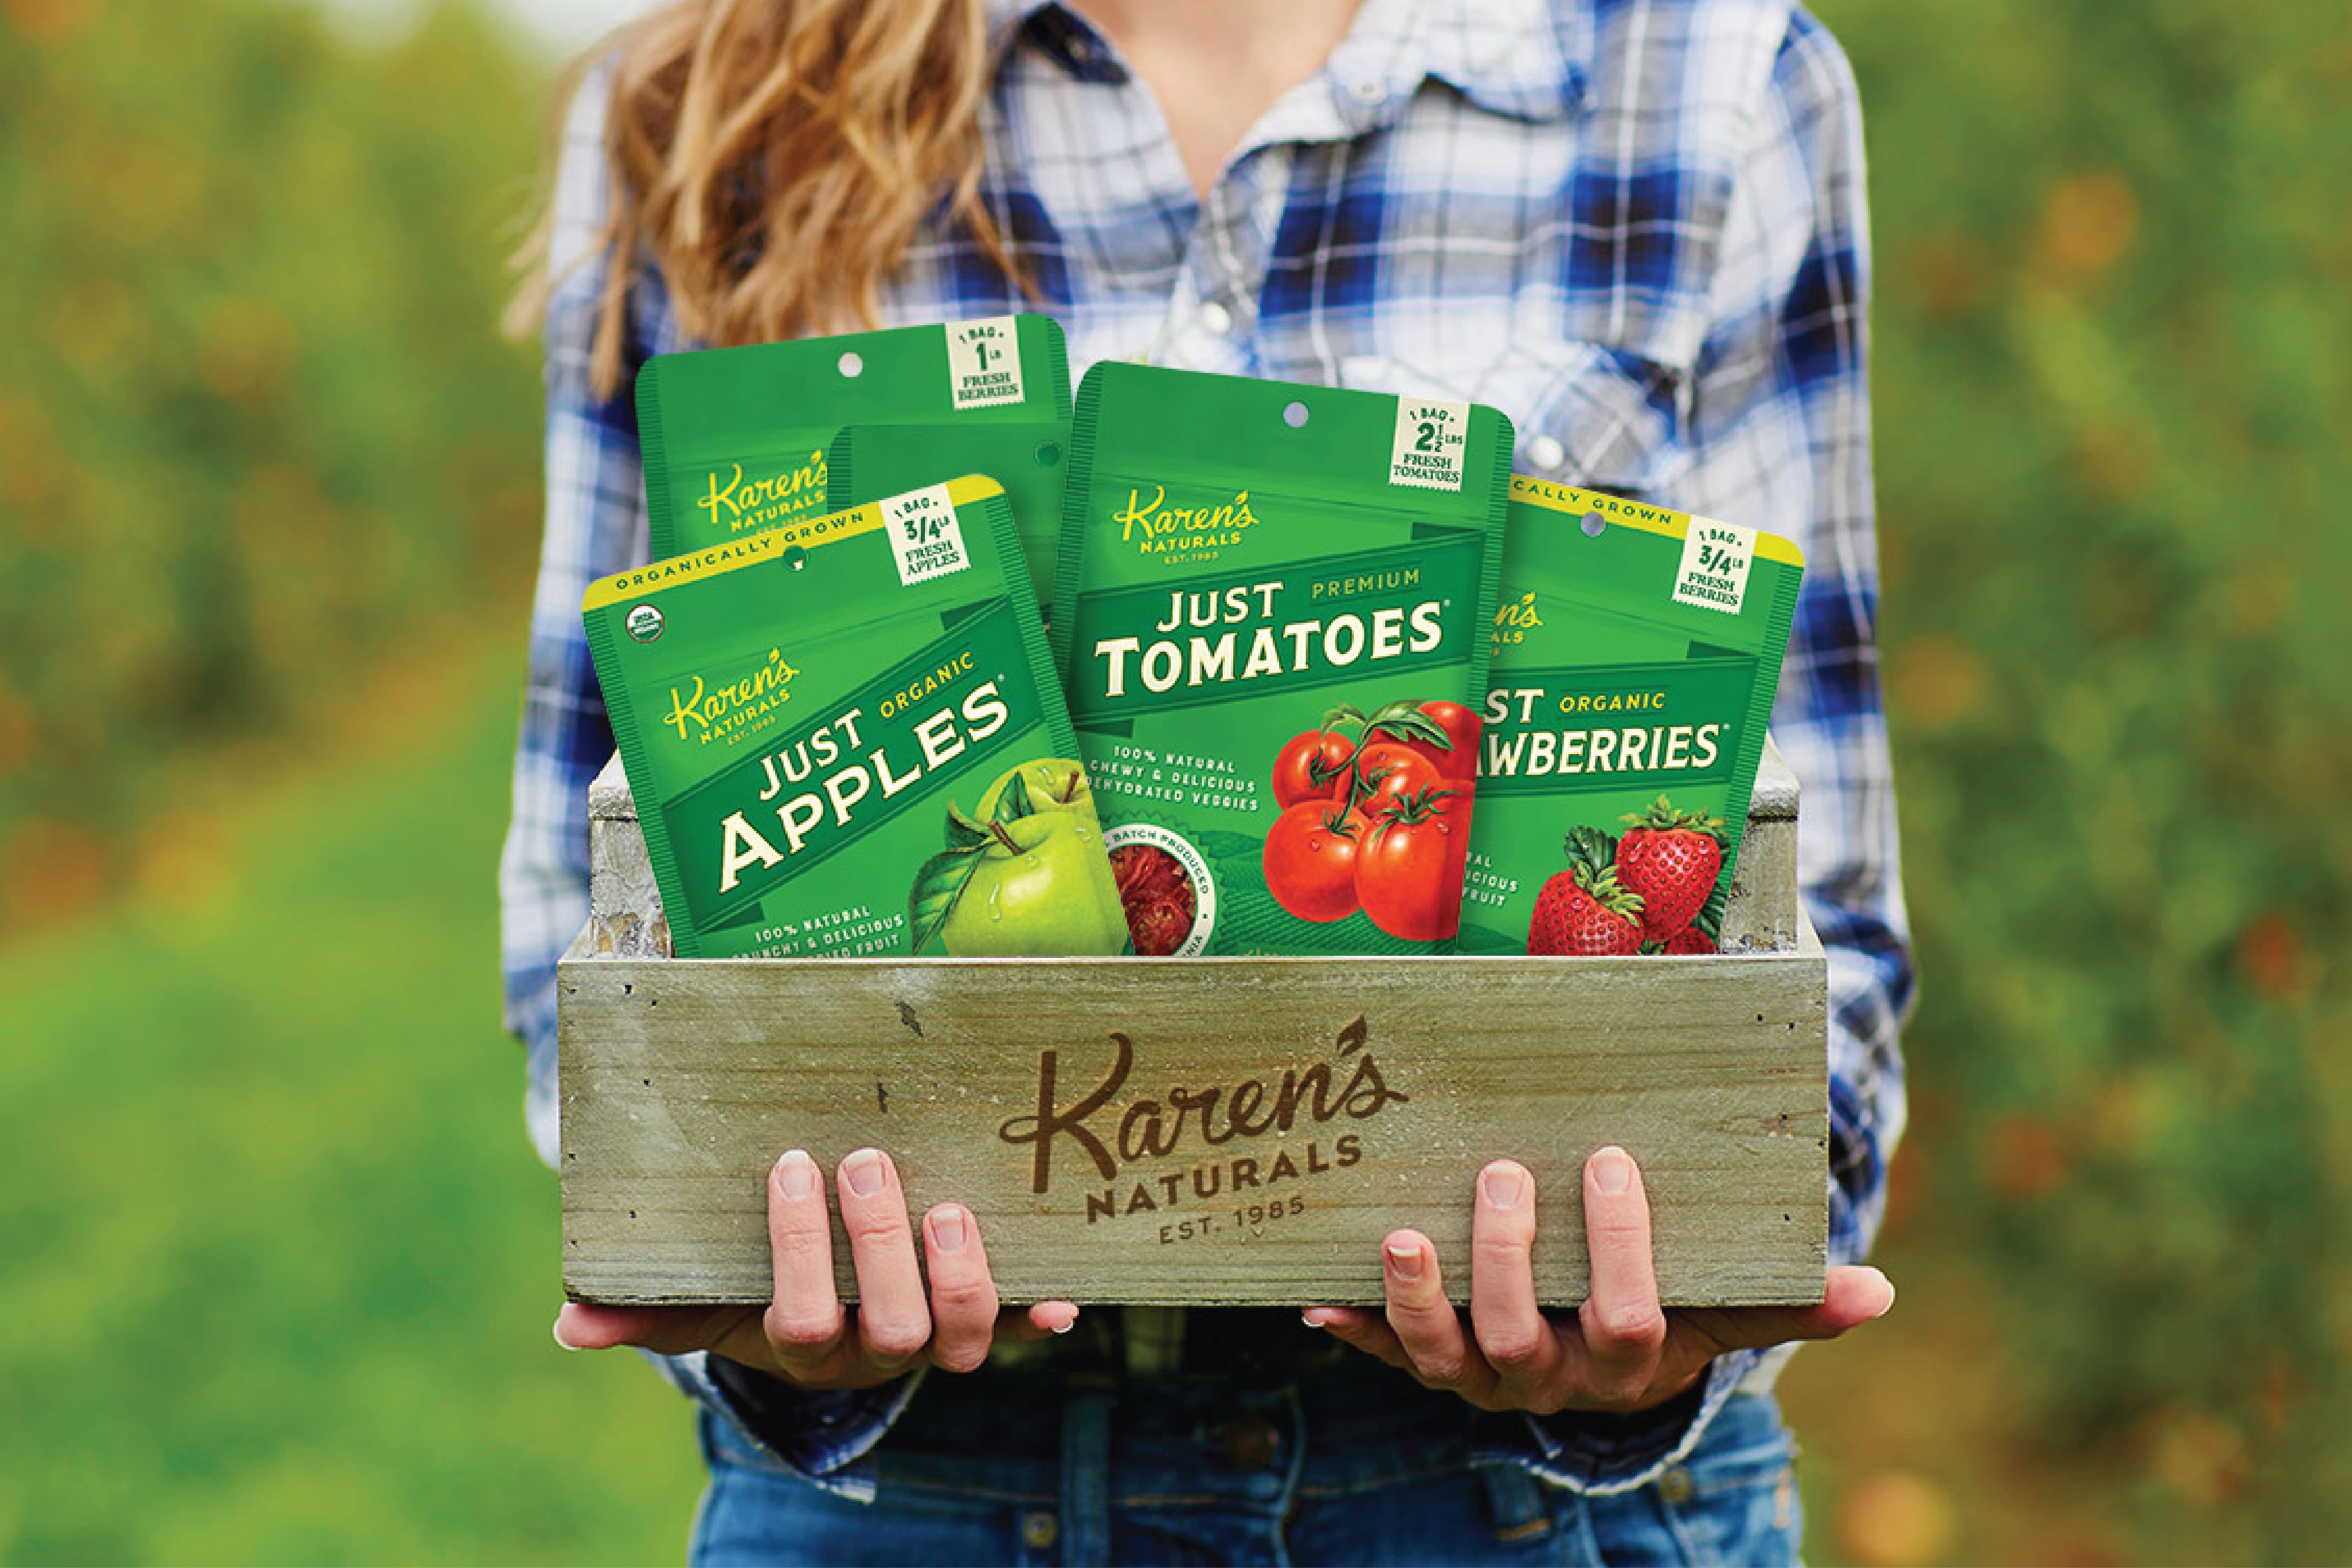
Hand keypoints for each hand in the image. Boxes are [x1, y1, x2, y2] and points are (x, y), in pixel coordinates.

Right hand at [553, 1147, 1077, 1387]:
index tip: (794, 1167)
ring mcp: (934, 1339)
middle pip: (892, 1327)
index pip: (800, 1317)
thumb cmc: (754, 1290)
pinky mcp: (986, 1322)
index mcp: (805, 1347)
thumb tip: (568, 1320)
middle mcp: (876, 1353)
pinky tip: (1066, 1296)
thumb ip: (642, 1311)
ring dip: (964, 1276)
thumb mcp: (700, 1299)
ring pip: (963, 1337)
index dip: (800, 1252)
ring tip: (949, 1207)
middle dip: (881, 1246)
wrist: (822, 1315)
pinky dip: (1043, 1315)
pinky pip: (1022, 1328)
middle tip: (867, 1162)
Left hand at [1304, 1146, 1892, 1414]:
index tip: (1608, 1161)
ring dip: (1418, 1303)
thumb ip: (1792, 1297)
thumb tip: (1878, 1291)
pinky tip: (1315, 1302)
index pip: (1628, 1317)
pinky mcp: (1430, 1359)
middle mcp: (1550, 1379)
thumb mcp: (1726, 1300)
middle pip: (1523, 1339)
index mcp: (1626, 1360)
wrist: (1605, 1351)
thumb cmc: (1671, 1302)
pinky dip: (1354, 1328)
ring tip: (1403, 1236)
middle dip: (1508, 1260)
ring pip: (1445, 1357)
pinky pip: (1385, 1353)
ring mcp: (1482, 1374)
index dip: (1618, 1248)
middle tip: (1502, 1174)